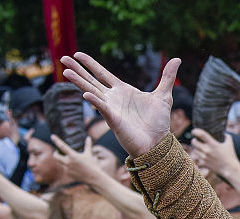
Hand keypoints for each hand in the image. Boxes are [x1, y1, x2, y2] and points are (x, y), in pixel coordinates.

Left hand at [51, 135, 98, 182]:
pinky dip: (68, 167)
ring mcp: (67, 169)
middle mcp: (68, 162)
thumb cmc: (92, 165)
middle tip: (58, 152)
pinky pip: (65, 169)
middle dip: (55, 153)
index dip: (56, 140)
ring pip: (61, 163)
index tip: (52, 136)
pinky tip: (74, 168)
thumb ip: (88, 145)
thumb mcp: (89, 154)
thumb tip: (88, 137)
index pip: (62, 146)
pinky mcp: (68, 174)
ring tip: (70, 161)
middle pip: (56, 156)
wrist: (94, 178)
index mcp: (73, 156)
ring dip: (63, 161)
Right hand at [60, 52, 178, 155]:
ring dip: (79, 82)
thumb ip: (167, 77)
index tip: (78, 54)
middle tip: (62, 58)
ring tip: (65, 71)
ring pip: (91, 92)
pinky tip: (85, 93)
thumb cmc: (158, 123)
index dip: (91, 64)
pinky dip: (95, 101)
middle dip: (78, 69)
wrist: (158, 143)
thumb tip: (177, 58)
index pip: (103, 74)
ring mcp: (111, 109)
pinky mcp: (113, 120)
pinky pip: (102, 109)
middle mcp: (113, 98)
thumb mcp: (164, 96)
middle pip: (91, 80)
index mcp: (123, 91)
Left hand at [191, 131, 238, 177]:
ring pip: (195, 151)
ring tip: (200, 149)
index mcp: (213, 144)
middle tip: (197, 140)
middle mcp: (207, 150)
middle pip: (194, 142)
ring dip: (197, 149)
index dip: (195, 131)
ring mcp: (204, 158)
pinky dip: (199, 160)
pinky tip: (203, 159)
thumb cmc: (231, 156)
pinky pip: (197, 160)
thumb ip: (226, 136)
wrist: (230, 169)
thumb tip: (223, 133)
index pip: (200, 134)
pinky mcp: (204, 164)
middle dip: (194, 140)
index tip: (194, 131)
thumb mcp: (230, 144)